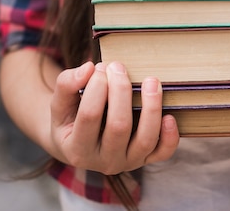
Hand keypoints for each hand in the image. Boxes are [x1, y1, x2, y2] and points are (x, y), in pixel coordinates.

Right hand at [49, 61, 179, 174]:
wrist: (81, 145)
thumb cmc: (70, 119)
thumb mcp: (59, 104)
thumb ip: (66, 85)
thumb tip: (88, 68)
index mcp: (77, 150)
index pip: (89, 116)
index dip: (96, 88)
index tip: (99, 67)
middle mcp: (104, 162)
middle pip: (119, 126)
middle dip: (121, 91)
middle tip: (118, 66)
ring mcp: (128, 162)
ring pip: (145, 139)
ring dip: (151, 107)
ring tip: (151, 81)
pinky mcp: (147, 159)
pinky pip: (163, 152)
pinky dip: (170, 135)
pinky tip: (169, 115)